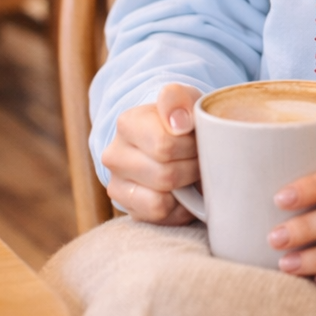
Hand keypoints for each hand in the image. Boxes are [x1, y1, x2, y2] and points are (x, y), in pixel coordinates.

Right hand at [100, 83, 201, 224]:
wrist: (177, 138)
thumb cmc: (183, 118)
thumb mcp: (186, 99)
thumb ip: (179, 99)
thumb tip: (179, 124)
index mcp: (127, 124)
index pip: (164, 145)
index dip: (191, 144)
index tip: (197, 136)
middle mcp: (114, 156)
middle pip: (166, 175)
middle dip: (193, 166)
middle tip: (201, 156)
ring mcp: (117, 186)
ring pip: (160, 200)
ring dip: (187, 187)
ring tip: (193, 171)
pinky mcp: (130, 210)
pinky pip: (160, 217)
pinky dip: (180, 207)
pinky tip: (185, 190)